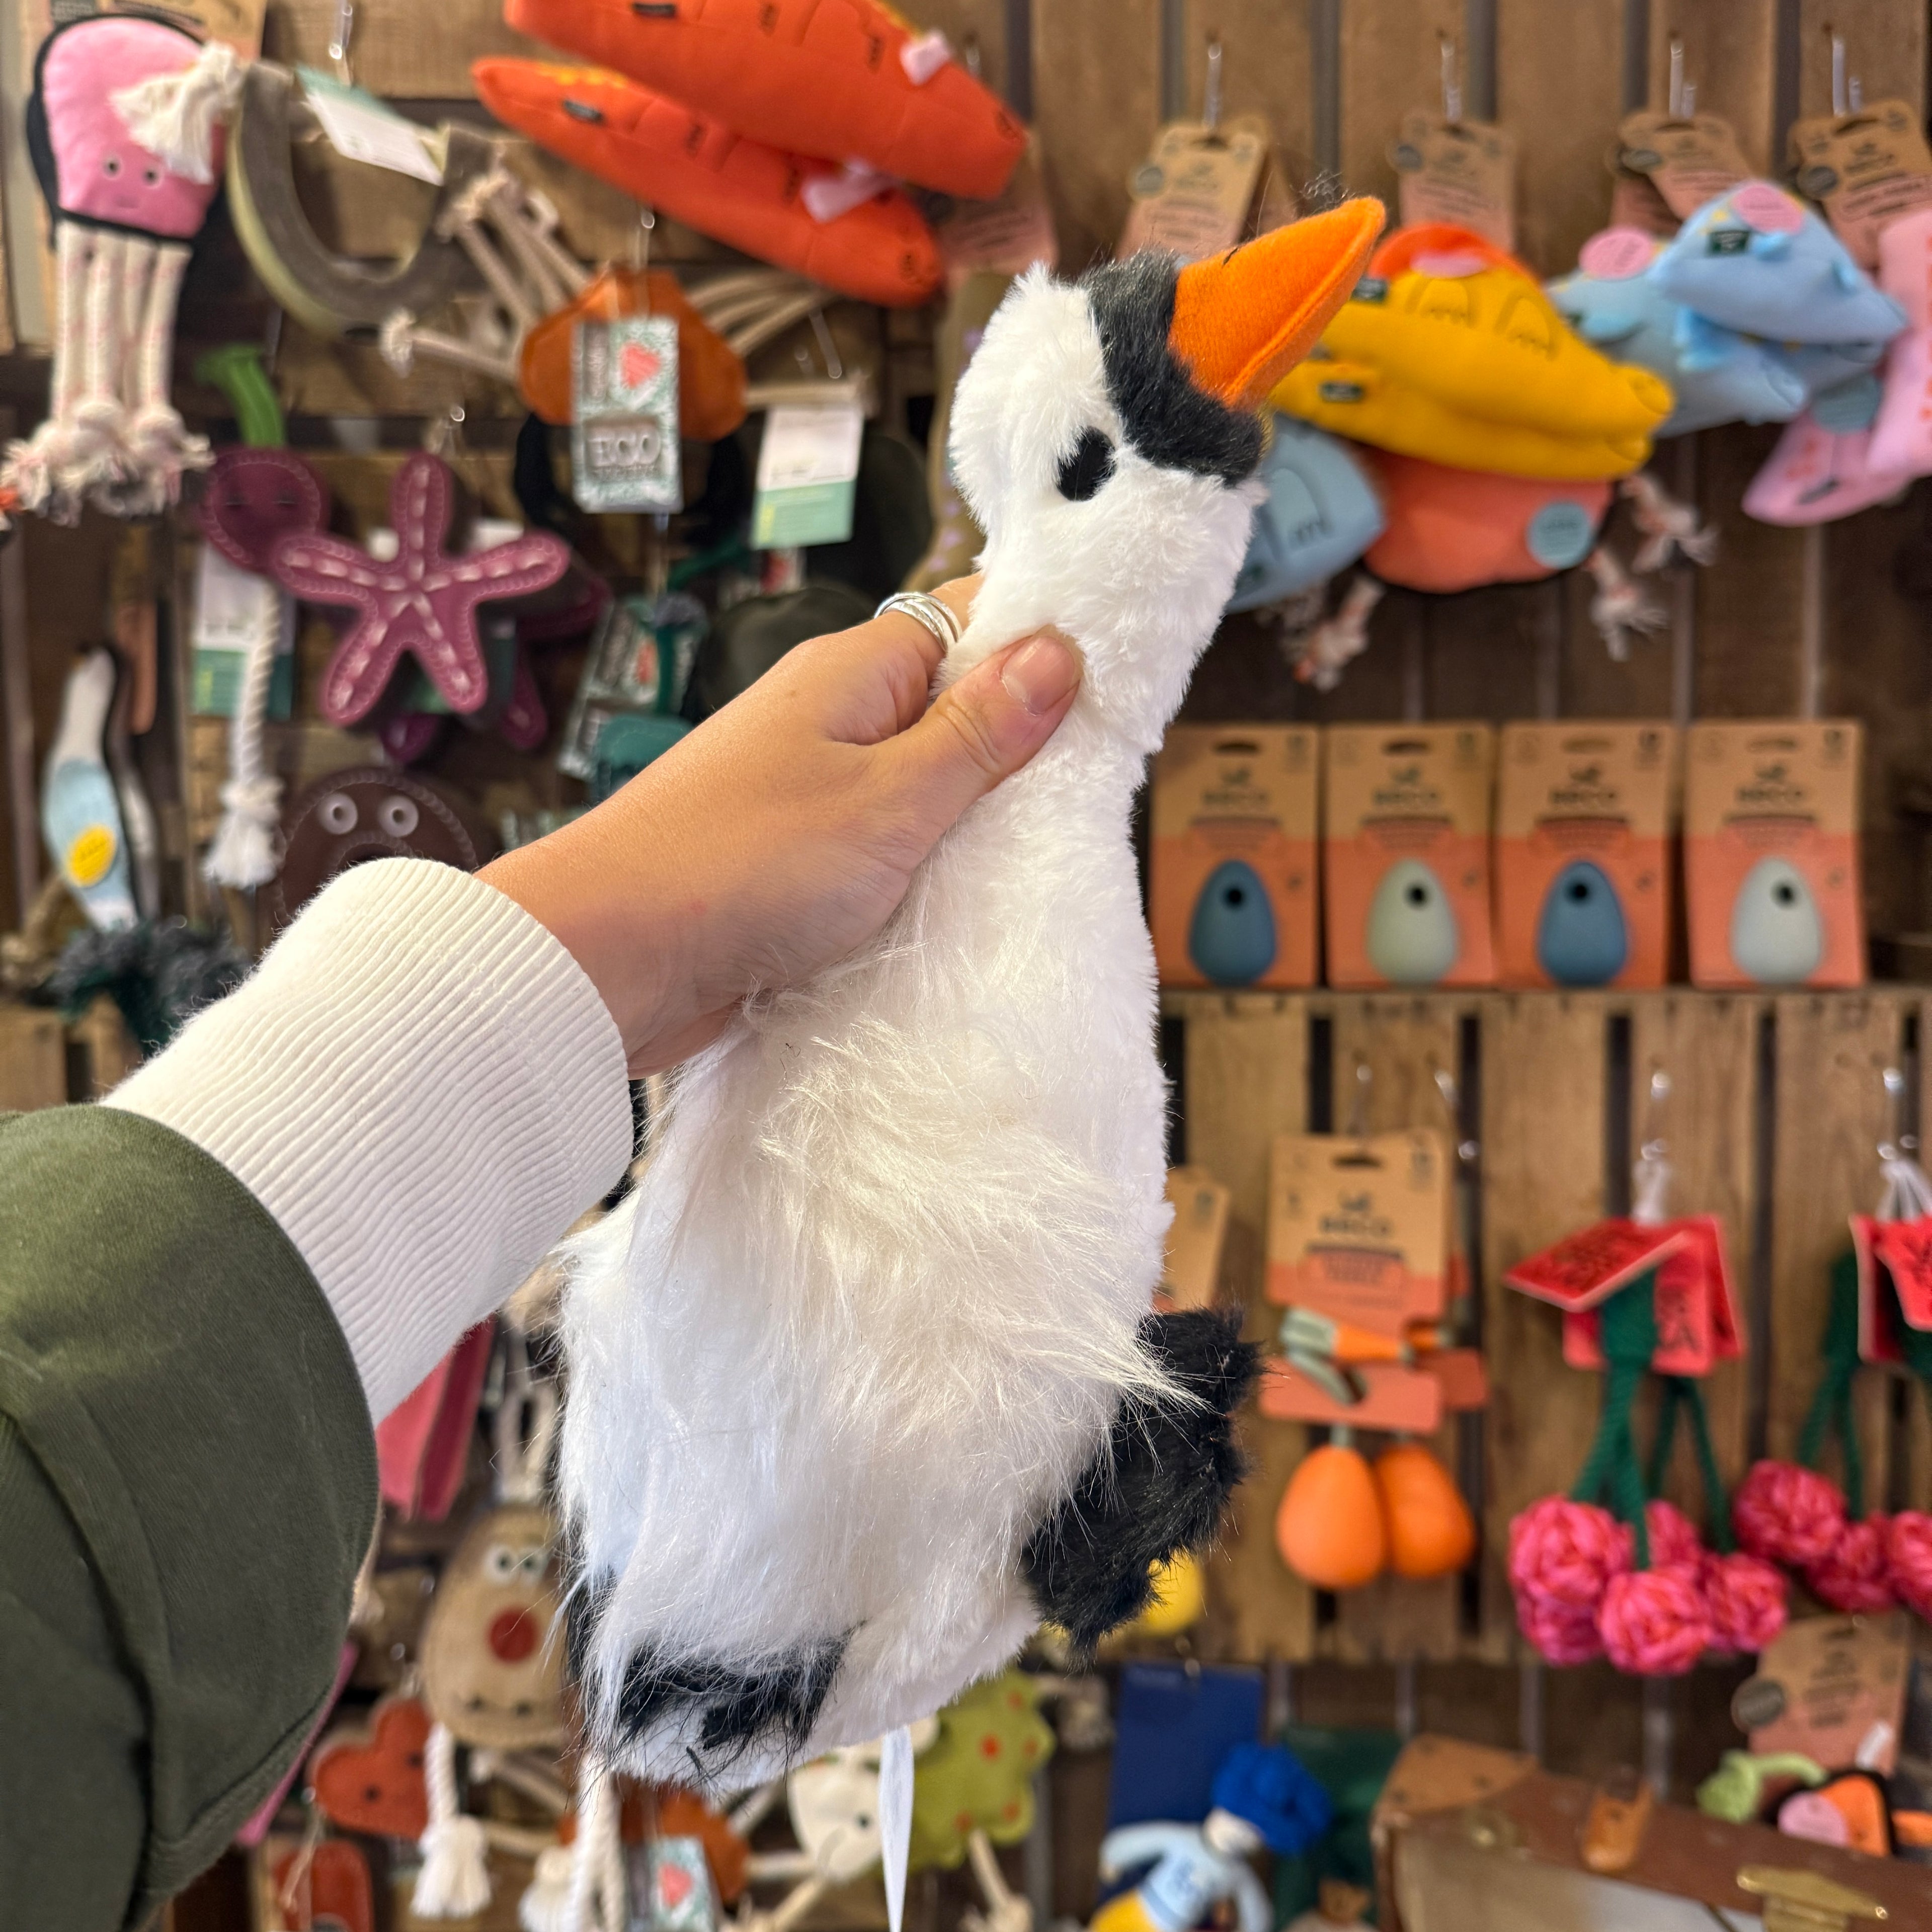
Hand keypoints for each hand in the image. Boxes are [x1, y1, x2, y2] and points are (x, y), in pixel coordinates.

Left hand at [480, 577, 1080, 1074]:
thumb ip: (975, 733)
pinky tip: (954, 909)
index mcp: (852, 675)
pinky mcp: (788, 865)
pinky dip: (915, 876)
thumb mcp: (891, 799)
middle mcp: (826, 721)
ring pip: (914, 789)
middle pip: (946, 710)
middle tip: (1087, 796)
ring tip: (1033, 859)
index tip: (1113, 690)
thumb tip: (1056, 650)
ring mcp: (804, 793)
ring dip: (965, 824)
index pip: (966, 624)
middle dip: (1012, 750)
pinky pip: (876, 853)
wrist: (607, 960)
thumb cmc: (740, 865)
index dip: (1037, 648)